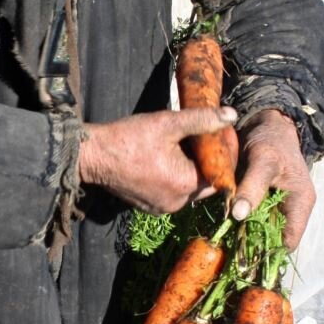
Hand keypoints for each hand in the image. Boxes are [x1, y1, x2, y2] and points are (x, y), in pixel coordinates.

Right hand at [80, 106, 237, 214]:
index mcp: (185, 185)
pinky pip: (173, 193)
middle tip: (203, 138)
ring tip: (184, 145)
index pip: (219, 173)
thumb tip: (231, 116)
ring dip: (191, 169)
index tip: (221, 135)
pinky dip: (175, 177)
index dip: (223, 154)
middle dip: (207, 161)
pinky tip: (166, 158)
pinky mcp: (150, 207)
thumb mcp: (167, 123)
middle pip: (205, 182)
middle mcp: (177, 203)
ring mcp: (162, 208)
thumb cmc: (128, 138)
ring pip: (189, 187)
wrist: (92, 156)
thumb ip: (201, 120)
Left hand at [231, 108, 313, 249]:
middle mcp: (290, 210)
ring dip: (241, 235)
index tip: (242, 257)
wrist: (264, 123)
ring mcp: (275, 206)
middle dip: (251, 246)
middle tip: (226, 252)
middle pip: (272, 240)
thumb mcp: (264, 161)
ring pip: (259, 231)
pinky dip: (236, 222)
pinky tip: (219, 225)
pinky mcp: (259, 200)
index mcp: (300, 204)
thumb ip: (253, 186)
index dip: (267, 252)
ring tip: (220, 242)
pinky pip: (249, 218)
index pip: (288, 242)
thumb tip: (240, 216)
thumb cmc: (270, 140)